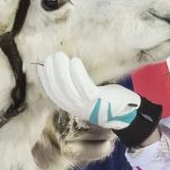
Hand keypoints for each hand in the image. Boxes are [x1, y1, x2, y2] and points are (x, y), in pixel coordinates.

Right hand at [37, 52, 161, 146]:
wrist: (126, 113)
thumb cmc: (106, 101)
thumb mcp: (88, 96)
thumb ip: (77, 86)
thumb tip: (66, 67)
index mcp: (72, 106)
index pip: (53, 94)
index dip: (45, 80)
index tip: (42, 66)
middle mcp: (76, 107)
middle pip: (58, 90)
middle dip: (52, 72)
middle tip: (52, 56)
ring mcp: (86, 105)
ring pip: (68, 88)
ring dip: (62, 70)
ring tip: (60, 56)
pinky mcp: (97, 100)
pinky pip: (84, 86)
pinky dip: (77, 73)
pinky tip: (74, 61)